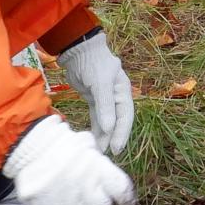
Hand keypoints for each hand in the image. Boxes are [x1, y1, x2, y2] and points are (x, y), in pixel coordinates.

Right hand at [2, 116, 135, 204]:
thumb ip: (103, 166)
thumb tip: (117, 190)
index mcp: (96, 167)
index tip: (125, 202)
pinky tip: (59, 202)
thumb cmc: (62, 145)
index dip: (125, 198)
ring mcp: (63, 200)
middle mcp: (81, 185)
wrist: (28, 146)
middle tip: (91, 194)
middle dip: (99, 201)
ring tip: (72, 196)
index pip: (121, 190)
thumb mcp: (88, 146)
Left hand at [59, 31, 133, 154]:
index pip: (125, 117)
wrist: (79, 50)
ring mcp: (106, 100)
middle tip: (106, 153)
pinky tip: (93, 139)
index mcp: (124, 92)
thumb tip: (109, 128)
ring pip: (106, 121)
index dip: (122, 133)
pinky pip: (97, 118)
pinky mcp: (94, 100)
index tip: (116, 149)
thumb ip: (105, 106)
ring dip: (103, 135)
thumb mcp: (100, 83)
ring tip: (98, 150)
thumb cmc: (93, 63)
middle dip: (113, 138)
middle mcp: (117, 98)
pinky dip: (96, 128)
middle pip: (117, 122)